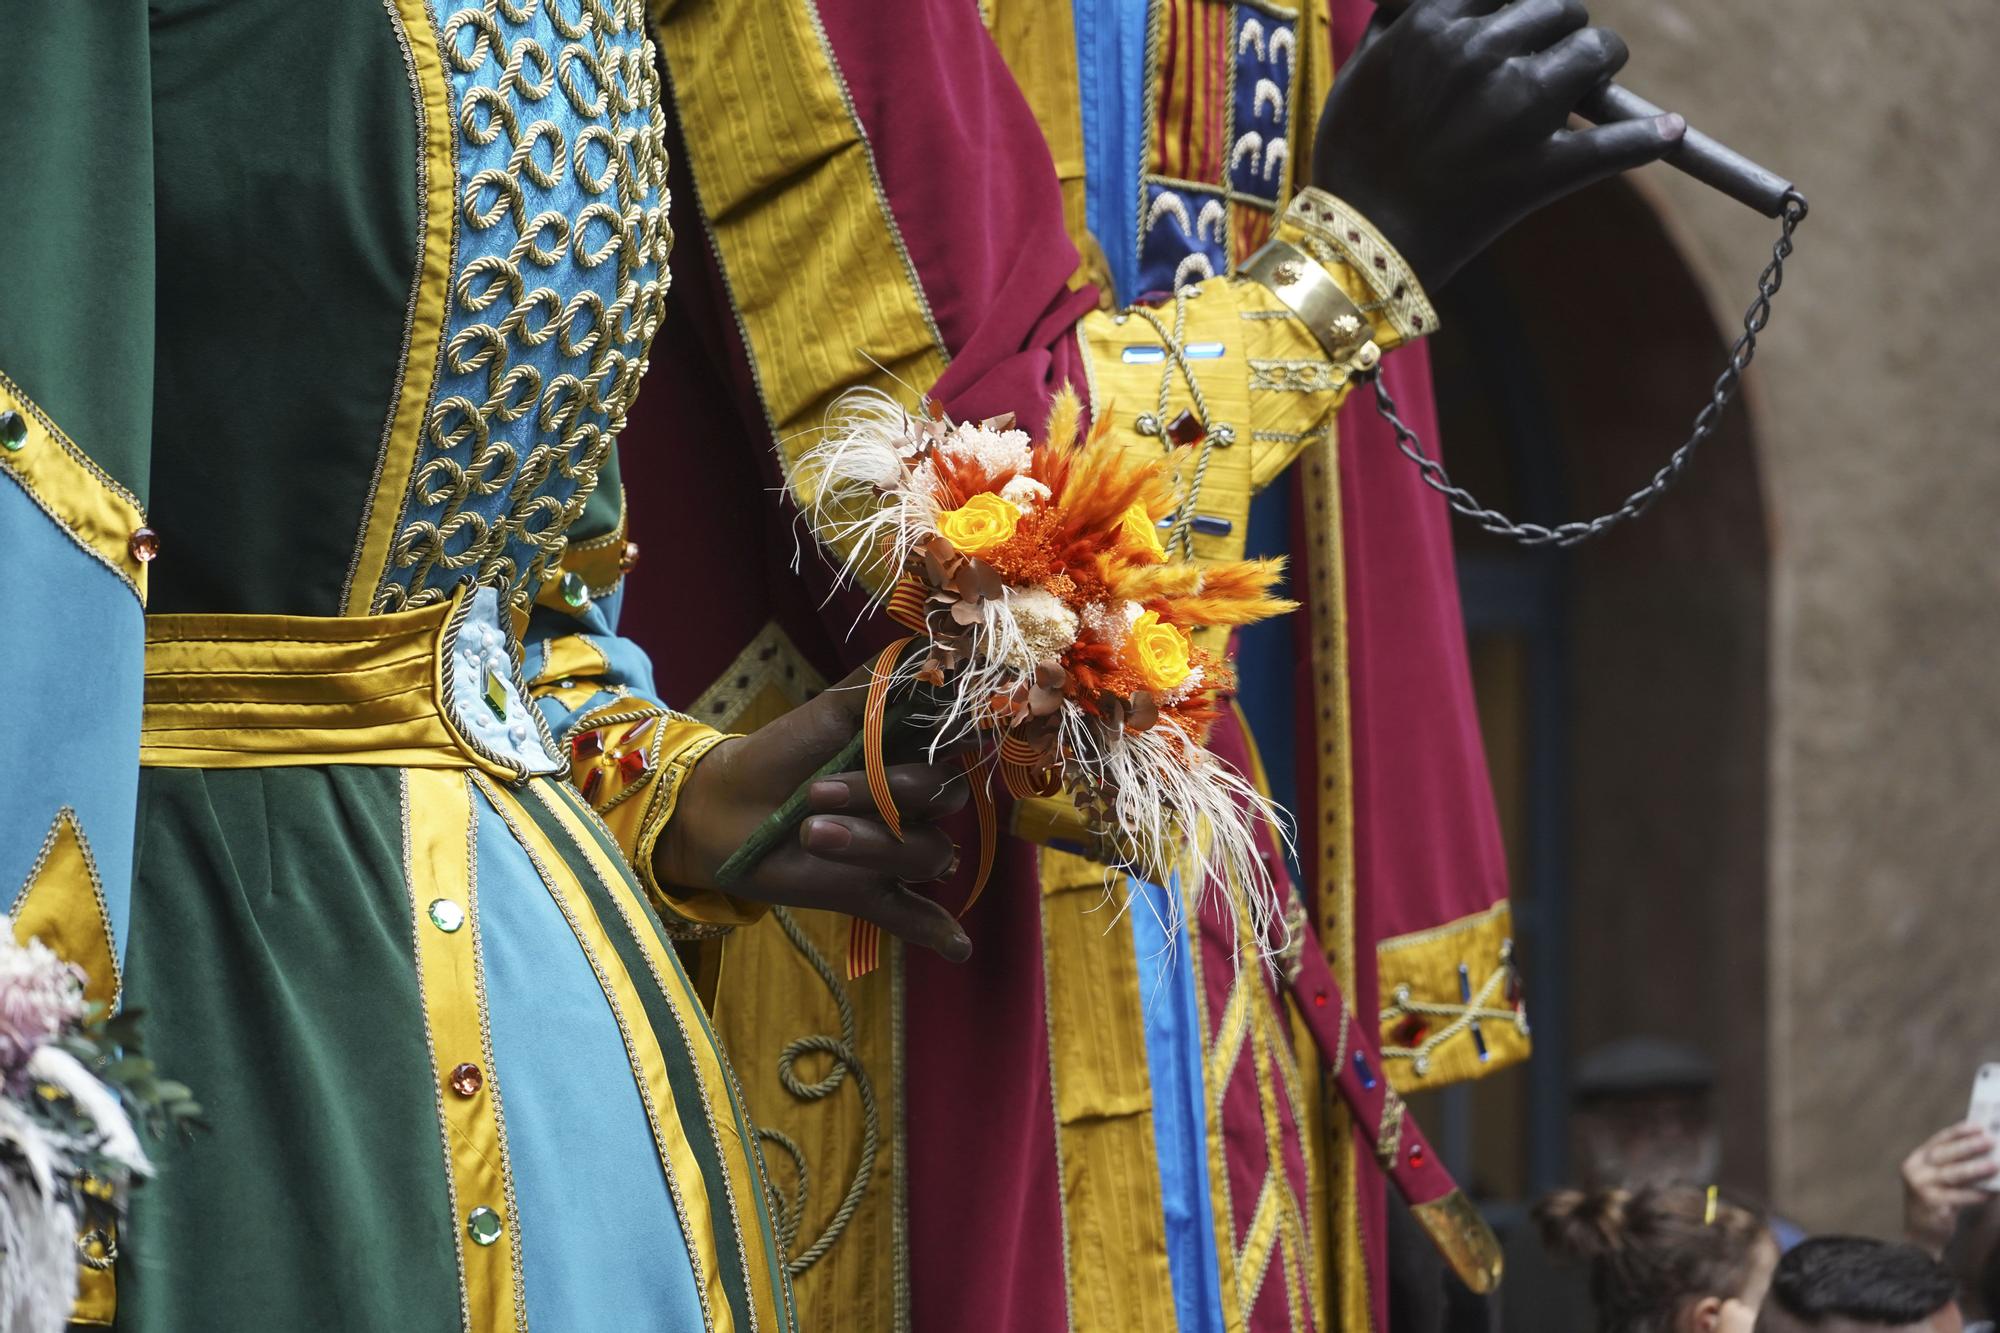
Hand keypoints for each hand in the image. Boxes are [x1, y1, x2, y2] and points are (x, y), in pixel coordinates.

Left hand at [652, 665, 973, 960]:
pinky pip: (916, 914)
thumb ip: (880, 685)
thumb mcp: (827, 710)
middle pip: (939, 804)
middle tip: (815, 794)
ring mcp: (894, 851)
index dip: (944, 751)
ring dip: (871, 847)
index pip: (954, 753)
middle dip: (881, 798)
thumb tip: (929, 650)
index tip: (924, 744)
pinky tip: (957, 948)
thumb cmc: (780, 751)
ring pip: (923, 854)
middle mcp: (912, 804)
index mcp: (909, 754)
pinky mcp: (871, 892)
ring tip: (811, 834)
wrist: (723, 805)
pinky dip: (937, 930)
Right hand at [1312, 0, 1686, 290]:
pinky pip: (1615, 144)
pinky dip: (1651, 138)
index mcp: (1437, 24)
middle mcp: (1483, 53)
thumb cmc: (1350, 158)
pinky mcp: (1540, 168)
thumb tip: (1421, 1)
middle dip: (1565, 28)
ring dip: (1603, 63)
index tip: (1528, 29)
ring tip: (1597, 84)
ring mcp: (1518, 109)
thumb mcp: (1357, 73)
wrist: (1357, 240)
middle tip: (1564, 57)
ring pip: (1597, 51)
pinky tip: (1671, 133)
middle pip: (1561, 8)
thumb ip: (1396, 23)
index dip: (1524, 9)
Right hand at [1901, 1121, 1997, 1255]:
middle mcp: (1915, 1171)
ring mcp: (1921, 1188)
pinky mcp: (1931, 1205)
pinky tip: (1991, 1192)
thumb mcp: (1937, 1180)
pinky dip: (1976, 1194)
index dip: (1958, 1133)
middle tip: (1990, 1141)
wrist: (1920, 1235)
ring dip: (1975, 1169)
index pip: (1938, 1141)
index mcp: (1916, 1160)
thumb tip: (1987, 1154)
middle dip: (1968, 1146)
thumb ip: (1953, 1166)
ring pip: (1952, 1175)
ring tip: (1995, 1165)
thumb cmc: (1936, 1203)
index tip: (1979, 1126)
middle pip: (1943, 1154)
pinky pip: (1958, 1197)